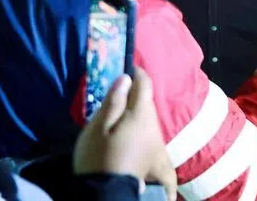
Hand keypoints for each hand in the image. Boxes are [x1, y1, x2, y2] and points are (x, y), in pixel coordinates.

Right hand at [73, 68, 176, 199]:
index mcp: (141, 115)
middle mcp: (155, 127)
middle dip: (135, 96)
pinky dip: (139, 130)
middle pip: (147, 103)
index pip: (145, 84)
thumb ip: (113, 102)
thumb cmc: (99, 158)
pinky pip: (148, 136)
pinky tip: (126, 136)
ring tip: (118, 117)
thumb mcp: (99, 127)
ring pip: (148, 120)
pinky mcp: (155, 160)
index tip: (126, 68)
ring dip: (136, 114)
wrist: (108, 196)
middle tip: (116, 95)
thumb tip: (125, 78)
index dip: (136, 73)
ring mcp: (157, 145)